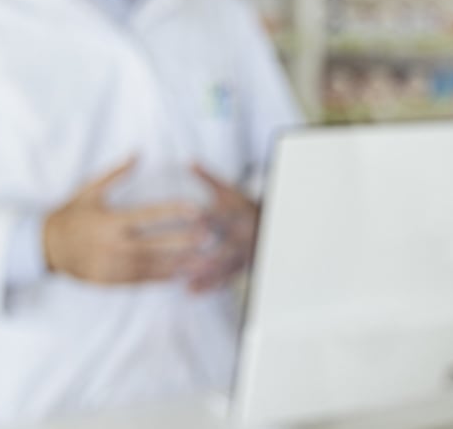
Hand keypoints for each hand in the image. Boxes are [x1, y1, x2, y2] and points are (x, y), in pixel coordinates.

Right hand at [43, 158, 206, 284]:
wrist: (46, 248)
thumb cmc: (72, 215)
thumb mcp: (89, 191)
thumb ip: (115, 174)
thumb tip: (138, 153)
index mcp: (110, 222)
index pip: (148, 215)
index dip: (173, 211)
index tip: (196, 208)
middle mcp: (113, 246)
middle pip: (155, 244)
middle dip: (183, 241)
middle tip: (209, 236)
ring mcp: (113, 266)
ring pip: (153, 265)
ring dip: (180, 262)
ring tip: (205, 259)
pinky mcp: (112, 281)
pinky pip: (142, 280)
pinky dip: (164, 276)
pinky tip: (183, 272)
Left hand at [182, 165, 260, 293]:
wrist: (268, 224)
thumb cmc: (243, 206)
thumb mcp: (228, 191)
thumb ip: (206, 178)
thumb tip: (188, 161)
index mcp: (236, 215)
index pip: (221, 217)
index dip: (208, 218)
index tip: (193, 221)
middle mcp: (240, 236)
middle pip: (223, 247)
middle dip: (206, 255)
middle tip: (184, 262)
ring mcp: (242, 253)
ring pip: (224, 267)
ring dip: (205, 276)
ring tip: (185, 283)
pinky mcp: (241, 266)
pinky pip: (226, 279)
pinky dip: (209, 286)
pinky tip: (192, 291)